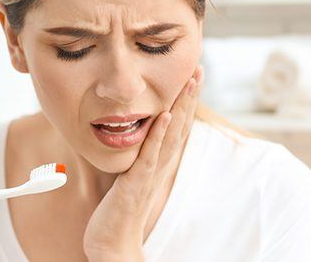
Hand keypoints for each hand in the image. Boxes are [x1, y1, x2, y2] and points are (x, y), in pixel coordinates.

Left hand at [83, 65, 204, 260]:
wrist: (113, 242)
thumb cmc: (121, 208)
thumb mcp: (133, 173)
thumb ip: (140, 154)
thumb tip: (141, 135)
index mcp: (159, 159)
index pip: (177, 124)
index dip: (186, 99)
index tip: (191, 74)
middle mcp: (160, 163)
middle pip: (181, 123)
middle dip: (189, 95)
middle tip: (198, 68)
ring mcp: (151, 171)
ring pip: (171, 133)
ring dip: (181, 106)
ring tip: (190, 81)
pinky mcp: (137, 181)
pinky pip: (151, 153)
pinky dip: (160, 133)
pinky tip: (166, 114)